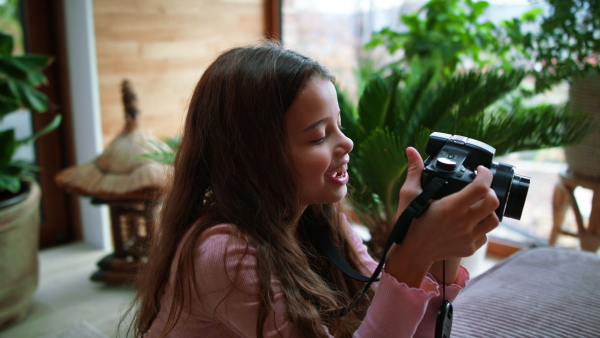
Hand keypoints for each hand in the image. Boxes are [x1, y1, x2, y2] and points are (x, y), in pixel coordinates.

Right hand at [384, 147, 498, 286]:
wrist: (411, 253)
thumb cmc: (409, 223)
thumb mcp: (409, 194)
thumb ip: (415, 171)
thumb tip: (411, 151)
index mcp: (451, 207)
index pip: (481, 187)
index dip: (485, 174)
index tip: (480, 170)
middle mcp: (463, 223)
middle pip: (493, 202)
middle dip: (490, 190)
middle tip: (480, 187)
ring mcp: (468, 238)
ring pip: (494, 220)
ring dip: (488, 210)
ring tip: (477, 206)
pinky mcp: (469, 248)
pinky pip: (485, 235)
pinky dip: (481, 226)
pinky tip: (469, 223)